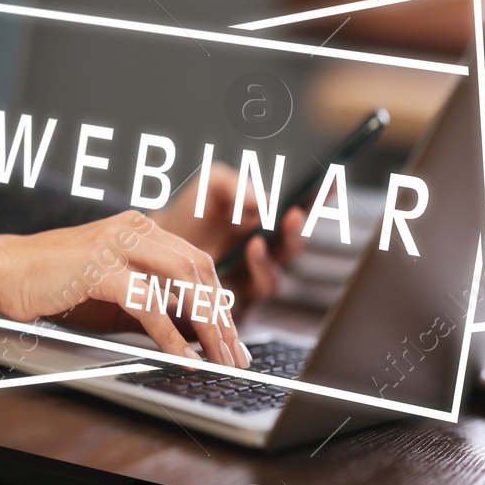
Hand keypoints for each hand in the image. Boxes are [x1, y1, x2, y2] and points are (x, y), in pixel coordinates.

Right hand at [0, 211, 248, 367]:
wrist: (1, 272)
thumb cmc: (51, 284)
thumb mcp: (112, 293)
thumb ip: (151, 303)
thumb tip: (194, 334)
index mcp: (141, 228)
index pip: (197, 262)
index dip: (220, 301)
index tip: (232, 338)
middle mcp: (135, 229)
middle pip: (198, 270)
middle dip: (222, 317)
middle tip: (235, 355)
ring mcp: (118, 245)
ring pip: (183, 282)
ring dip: (207, 326)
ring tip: (219, 359)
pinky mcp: (101, 268)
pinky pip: (148, 304)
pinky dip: (170, 336)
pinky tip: (183, 358)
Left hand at [154, 160, 306, 305]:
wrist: (154, 244)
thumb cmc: (190, 214)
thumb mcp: (212, 186)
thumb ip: (236, 185)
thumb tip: (262, 201)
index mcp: (266, 221)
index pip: (301, 209)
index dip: (319, 198)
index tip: (330, 184)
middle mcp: (266, 250)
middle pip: (293, 245)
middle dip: (297, 231)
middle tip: (293, 214)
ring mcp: (252, 277)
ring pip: (275, 275)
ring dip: (269, 259)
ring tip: (256, 241)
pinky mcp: (236, 300)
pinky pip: (255, 292)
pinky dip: (256, 271)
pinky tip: (248, 253)